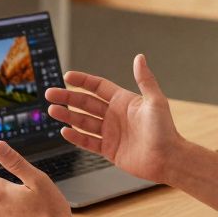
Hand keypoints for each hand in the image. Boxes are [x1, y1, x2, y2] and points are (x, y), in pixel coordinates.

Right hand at [46, 54, 182, 183]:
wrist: (168, 159)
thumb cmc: (165, 130)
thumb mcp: (155, 101)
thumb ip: (145, 80)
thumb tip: (139, 57)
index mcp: (123, 101)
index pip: (98, 87)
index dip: (82, 81)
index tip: (67, 77)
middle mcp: (114, 115)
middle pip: (85, 103)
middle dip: (67, 98)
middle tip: (50, 94)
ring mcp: (110, 133)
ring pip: (83, 122)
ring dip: (67, 116)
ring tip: (52, 111)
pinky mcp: (109, 150)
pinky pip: (88, 142)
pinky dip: (76, 137)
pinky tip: (64, 131)